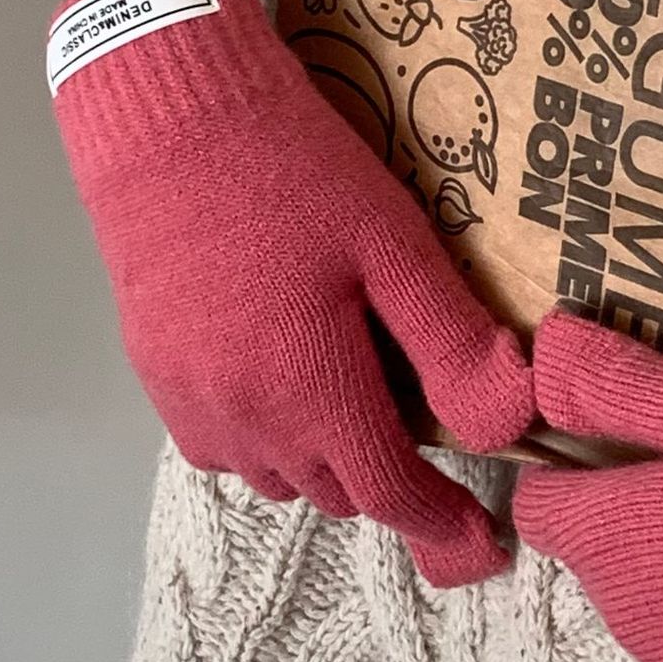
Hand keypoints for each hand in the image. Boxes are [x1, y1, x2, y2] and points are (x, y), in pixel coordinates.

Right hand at [50, 0, 533, 585]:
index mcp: (310, 390)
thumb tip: (508, 424)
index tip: (480, 545)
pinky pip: (220, 447)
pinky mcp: (154, 374)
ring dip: (324, 459)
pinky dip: (264, 437)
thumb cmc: (290, 170)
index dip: (442, 526)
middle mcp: (243, 417)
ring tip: (353, 393)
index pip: (389, 494)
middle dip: (387, 478)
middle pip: (336, 492)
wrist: (165, 116)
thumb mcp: (393, 244)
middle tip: (420, 421)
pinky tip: (283, 377)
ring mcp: (189, 401)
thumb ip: (451, 342)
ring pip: (276, 476)